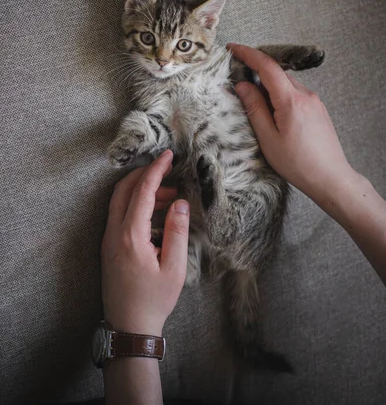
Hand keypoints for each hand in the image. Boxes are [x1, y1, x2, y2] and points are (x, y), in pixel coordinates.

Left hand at [101, 150, 189, 335]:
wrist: (128, 327)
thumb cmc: (154, 300)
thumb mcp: (174, 267)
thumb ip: (177, 231)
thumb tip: (180, 203)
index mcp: (130, 235)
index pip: (142, 191)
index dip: (156, 170)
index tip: (169, 155)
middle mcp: (114, 233)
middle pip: (123, 189)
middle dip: (145, 174)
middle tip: (168, 170)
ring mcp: (108, 240)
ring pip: (119, 201)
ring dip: (141, 190)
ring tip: (170, 196)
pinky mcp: (109, 247)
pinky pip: (119, 215)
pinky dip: (136, 204)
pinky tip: (157, 214)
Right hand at [228, 44, 356, 203]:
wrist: (331, 178)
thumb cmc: (298, 163)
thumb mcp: (268, 138)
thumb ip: (255, 109)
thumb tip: (242, 85)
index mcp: (291, 100)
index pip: (267, 66)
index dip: (248, 54)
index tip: (232, 48)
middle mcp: (306, 95)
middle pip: (276, 73)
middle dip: (256, 71)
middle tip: (237, 78)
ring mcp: (314, 101)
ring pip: (286, 83)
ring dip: (268, 86)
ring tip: (255, 103)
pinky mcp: (318, 109)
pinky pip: (295, 93)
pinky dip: (280, 95)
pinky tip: (273, 113)